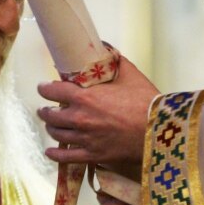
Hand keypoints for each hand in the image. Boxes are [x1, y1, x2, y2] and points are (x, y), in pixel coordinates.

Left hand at [37, 54, 157, 174]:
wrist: (159, 131)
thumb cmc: (145, 101)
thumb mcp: (130, 74)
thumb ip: (114, 60)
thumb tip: (105, 47)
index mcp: (85, 97)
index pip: (53, 91)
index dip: (45, 88)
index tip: (44, 87)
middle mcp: (79, 118)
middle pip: (50, 114)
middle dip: (46, 110)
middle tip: (47, 108)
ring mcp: (84, 139)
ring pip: (56, 134)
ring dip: (51, 128)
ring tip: (52, 125)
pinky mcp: (92, 155)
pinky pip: (66, 157)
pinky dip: (55, 154)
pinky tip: (51, 152)